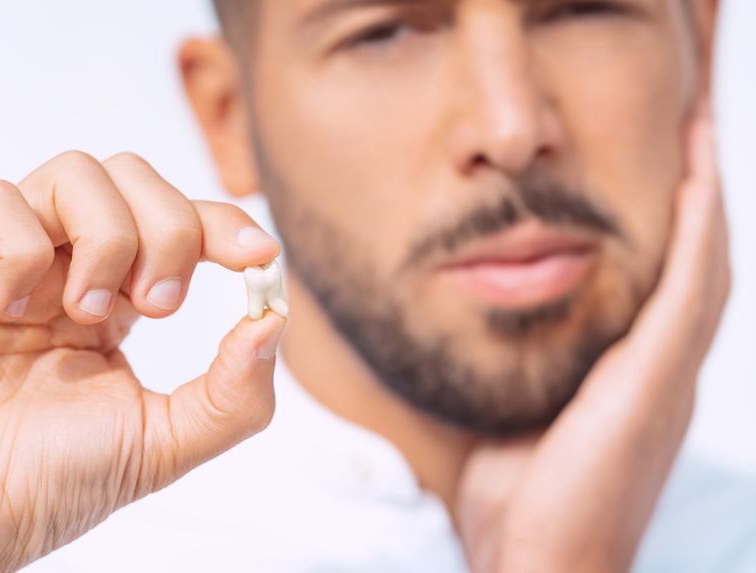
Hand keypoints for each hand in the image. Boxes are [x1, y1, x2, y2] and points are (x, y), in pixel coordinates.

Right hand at [0, 151, 286, 572]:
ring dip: (106, 237)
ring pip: (73, 173)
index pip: (173, 223)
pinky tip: (14, 307)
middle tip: (159, 306)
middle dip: (168, 231)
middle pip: (131, 177)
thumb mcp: (162, 443)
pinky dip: (24, 247)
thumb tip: (273, 318)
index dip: (219, 223)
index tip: (256, 256)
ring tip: (88, 313)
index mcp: (108, 300)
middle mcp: (57, 268)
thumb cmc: (42, 486)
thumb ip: (232, 391)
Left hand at [456, 105, 730, 572]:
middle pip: (694, 266)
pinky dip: (696, 233)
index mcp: (633, 381)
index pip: (662, 288)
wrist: (541, 563)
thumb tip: (498, 334)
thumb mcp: (523, 418)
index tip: (665, 171)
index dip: (672, 229)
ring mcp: (666, 378)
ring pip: (702, 268)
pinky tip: (696, 182)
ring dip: (705, 198)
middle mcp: (662, 373)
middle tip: (693, 129)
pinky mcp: (654, 384)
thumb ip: (527, 374)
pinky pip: (687, 293)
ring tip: (700, 132)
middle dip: (698, 197)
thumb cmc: (525, 500)